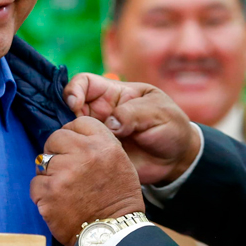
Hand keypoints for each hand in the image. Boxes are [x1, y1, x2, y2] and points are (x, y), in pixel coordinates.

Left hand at [30, 117, 143, 245]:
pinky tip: (58, 203)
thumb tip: (75, 137)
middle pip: (56, 138)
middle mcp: (84, 154)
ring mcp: (64, 173)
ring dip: (49, 175)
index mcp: (104, 145)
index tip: (73, 148)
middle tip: (66, 171)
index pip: (78, 123)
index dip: (73, 135)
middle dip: (57, 152)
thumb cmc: (118, 201)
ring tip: (65, 190)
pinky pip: (35, 184)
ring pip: (42, 161)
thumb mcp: (120, 163)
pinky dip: (42, 194)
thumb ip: (99, 145)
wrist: (112, 233)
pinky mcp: (49, 192)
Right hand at [63, 73, 199, 185]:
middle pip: (69, 108)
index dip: (73, 90)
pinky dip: (77, 157)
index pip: (83, 83)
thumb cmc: (171, 127)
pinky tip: (85, 162)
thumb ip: (133, 114)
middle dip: (67, 118)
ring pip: (71, 132)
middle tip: (75, 131)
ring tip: (82, 148)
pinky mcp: (99, 155)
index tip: (75, 104)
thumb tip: (109, 124)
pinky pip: (81, 154)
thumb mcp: (158, 113)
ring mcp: (98, 135)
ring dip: (71, 139)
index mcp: (114, 94)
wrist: (177, 160)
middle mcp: (101, 113)